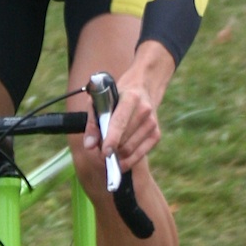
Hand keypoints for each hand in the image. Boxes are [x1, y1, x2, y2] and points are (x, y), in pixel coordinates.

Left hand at [82, 42, 173, 173]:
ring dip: (116, 154)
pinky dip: (128, 159)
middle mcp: (144, 110)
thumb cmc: (115, 96)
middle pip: (124, 140)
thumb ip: (92, 124)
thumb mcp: (99, 103)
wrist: (142, 86)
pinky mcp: (157, 134)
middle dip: (108, 149)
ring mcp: (152, 123)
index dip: (111, 139)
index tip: (105, 152)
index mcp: (130, 98)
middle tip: (99, 148)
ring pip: (130, 149)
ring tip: (108, 147)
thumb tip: (89, 146)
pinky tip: (119, 156)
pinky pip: (140, 154)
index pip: (119, 123)